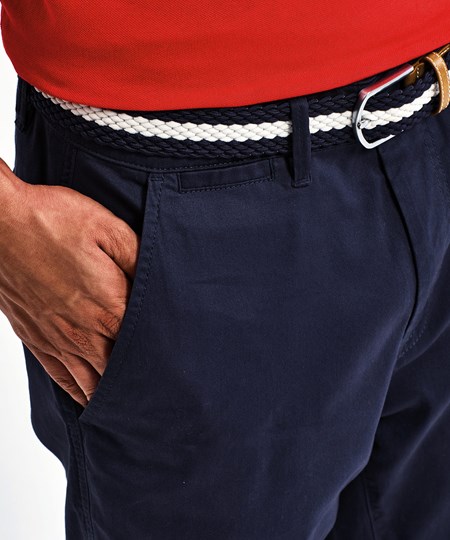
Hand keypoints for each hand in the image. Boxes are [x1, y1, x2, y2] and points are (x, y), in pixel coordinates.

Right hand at [0, 159, 139, 406]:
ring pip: (89, 381)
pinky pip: (59, 375)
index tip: (179, 379)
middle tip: (161, 405)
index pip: (144, 350)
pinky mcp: (33, 334)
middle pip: (118, 373)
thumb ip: (139, 262)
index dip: (162, 365)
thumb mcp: (110, 231)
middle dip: (140, 389)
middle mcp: (82, 331)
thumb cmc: (54, 220)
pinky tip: (87, 399)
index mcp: (108, 307)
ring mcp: (55, 336)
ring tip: (130, 415)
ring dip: (109, 398)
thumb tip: (160, 287)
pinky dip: (76, 391)